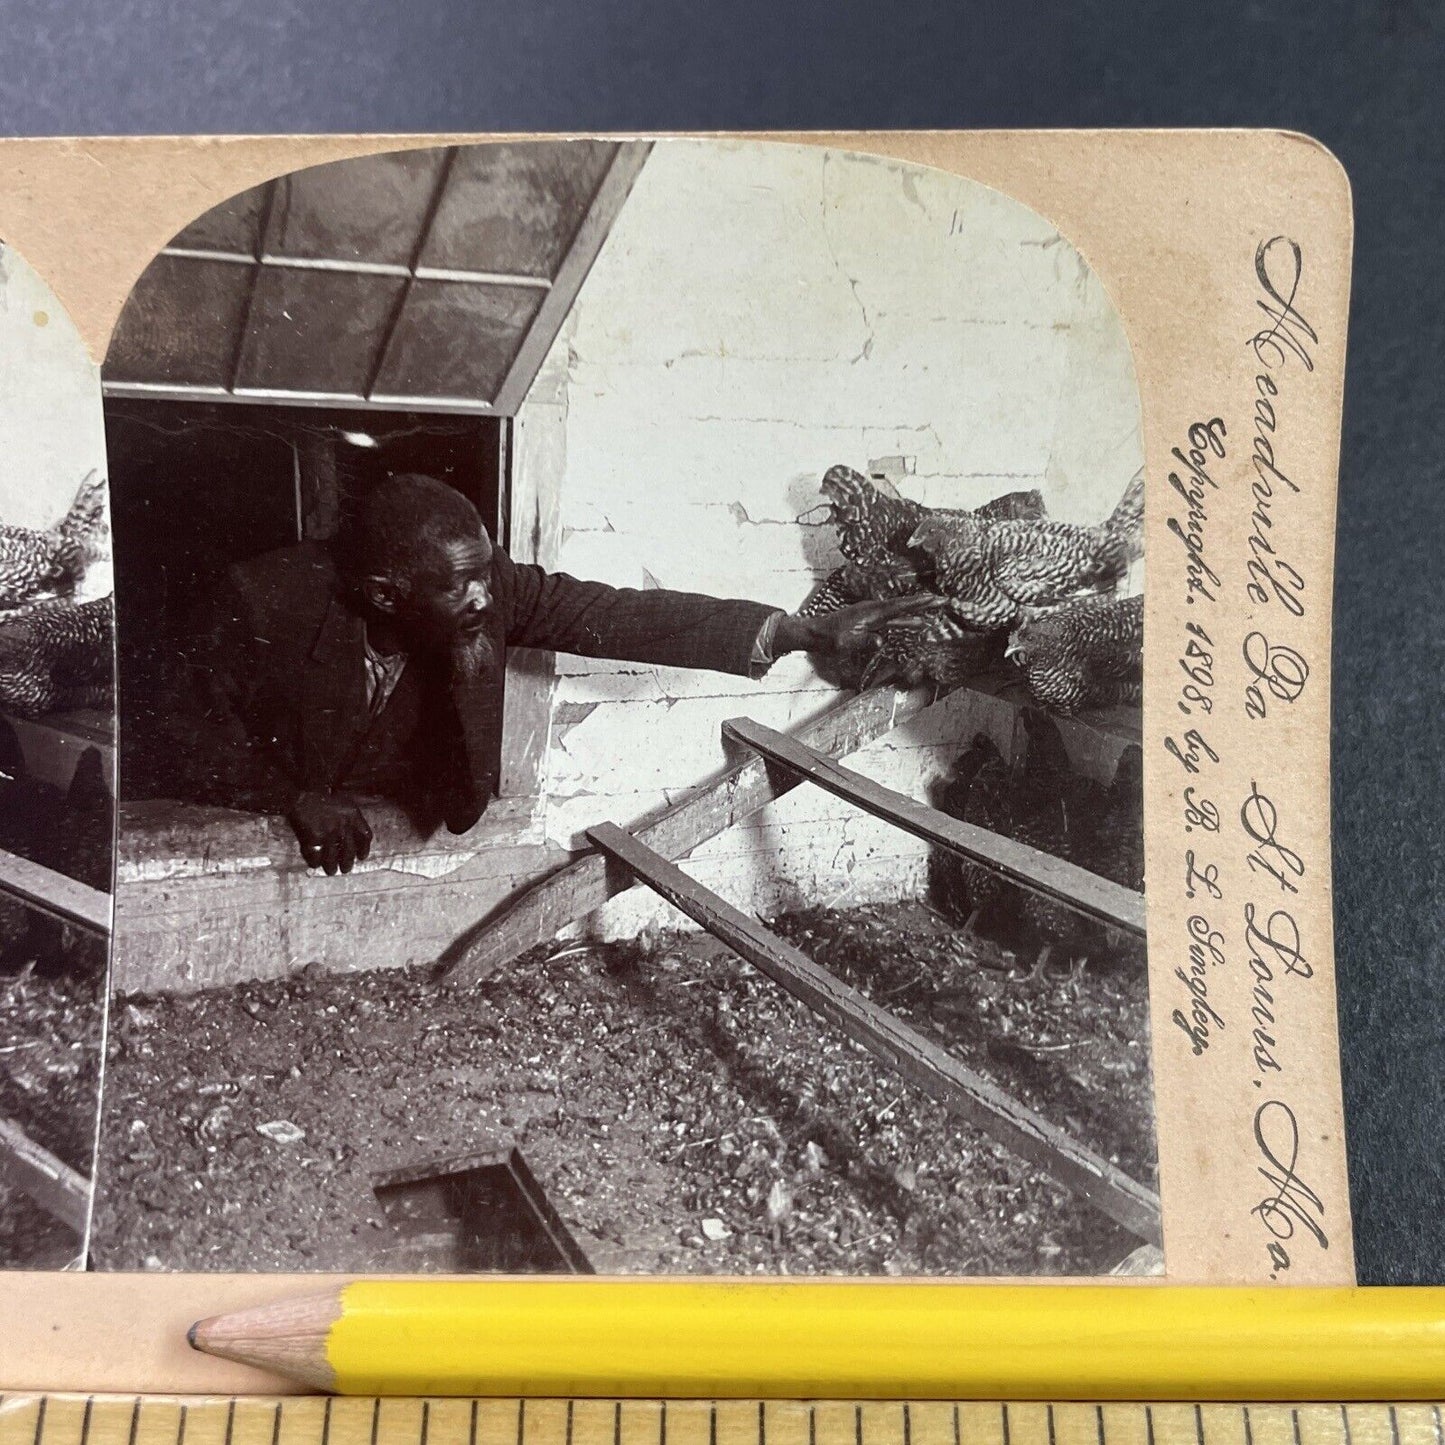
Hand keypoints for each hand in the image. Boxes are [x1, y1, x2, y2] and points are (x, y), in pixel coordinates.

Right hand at [287, 790, 372, 874]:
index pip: (365, 836)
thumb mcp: (343, 804)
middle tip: (345, 869)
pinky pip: (316, 857)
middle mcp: (343, 825)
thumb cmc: (321, 800)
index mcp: (353, 815)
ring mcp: (328, 833)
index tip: (361, 856)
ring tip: (331, 870)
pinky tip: (315, 863)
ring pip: (333, 858)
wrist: (300, 797)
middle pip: (349, 852)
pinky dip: (315, 863)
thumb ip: (351, 819)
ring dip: (332, 867)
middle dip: (348, 863)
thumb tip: (355, 839)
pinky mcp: (313, 839)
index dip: (364, 849)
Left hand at [774, 596, 945, 661]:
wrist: (815, 633)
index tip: (934, 599)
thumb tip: (881, 641)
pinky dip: (905, 621)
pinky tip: (915, 624)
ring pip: (899, 613)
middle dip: (924, 604)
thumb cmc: (829, 638)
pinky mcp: (869, 621)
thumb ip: (864, 641)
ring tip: (934, 612)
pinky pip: (892, 620)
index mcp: (870, 612)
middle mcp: (874, 610)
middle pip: (903, 606)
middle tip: (942, 600)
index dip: (918, 603)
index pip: (899, 607)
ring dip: (916, 612)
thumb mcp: (846, 643)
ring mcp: (872, 614)